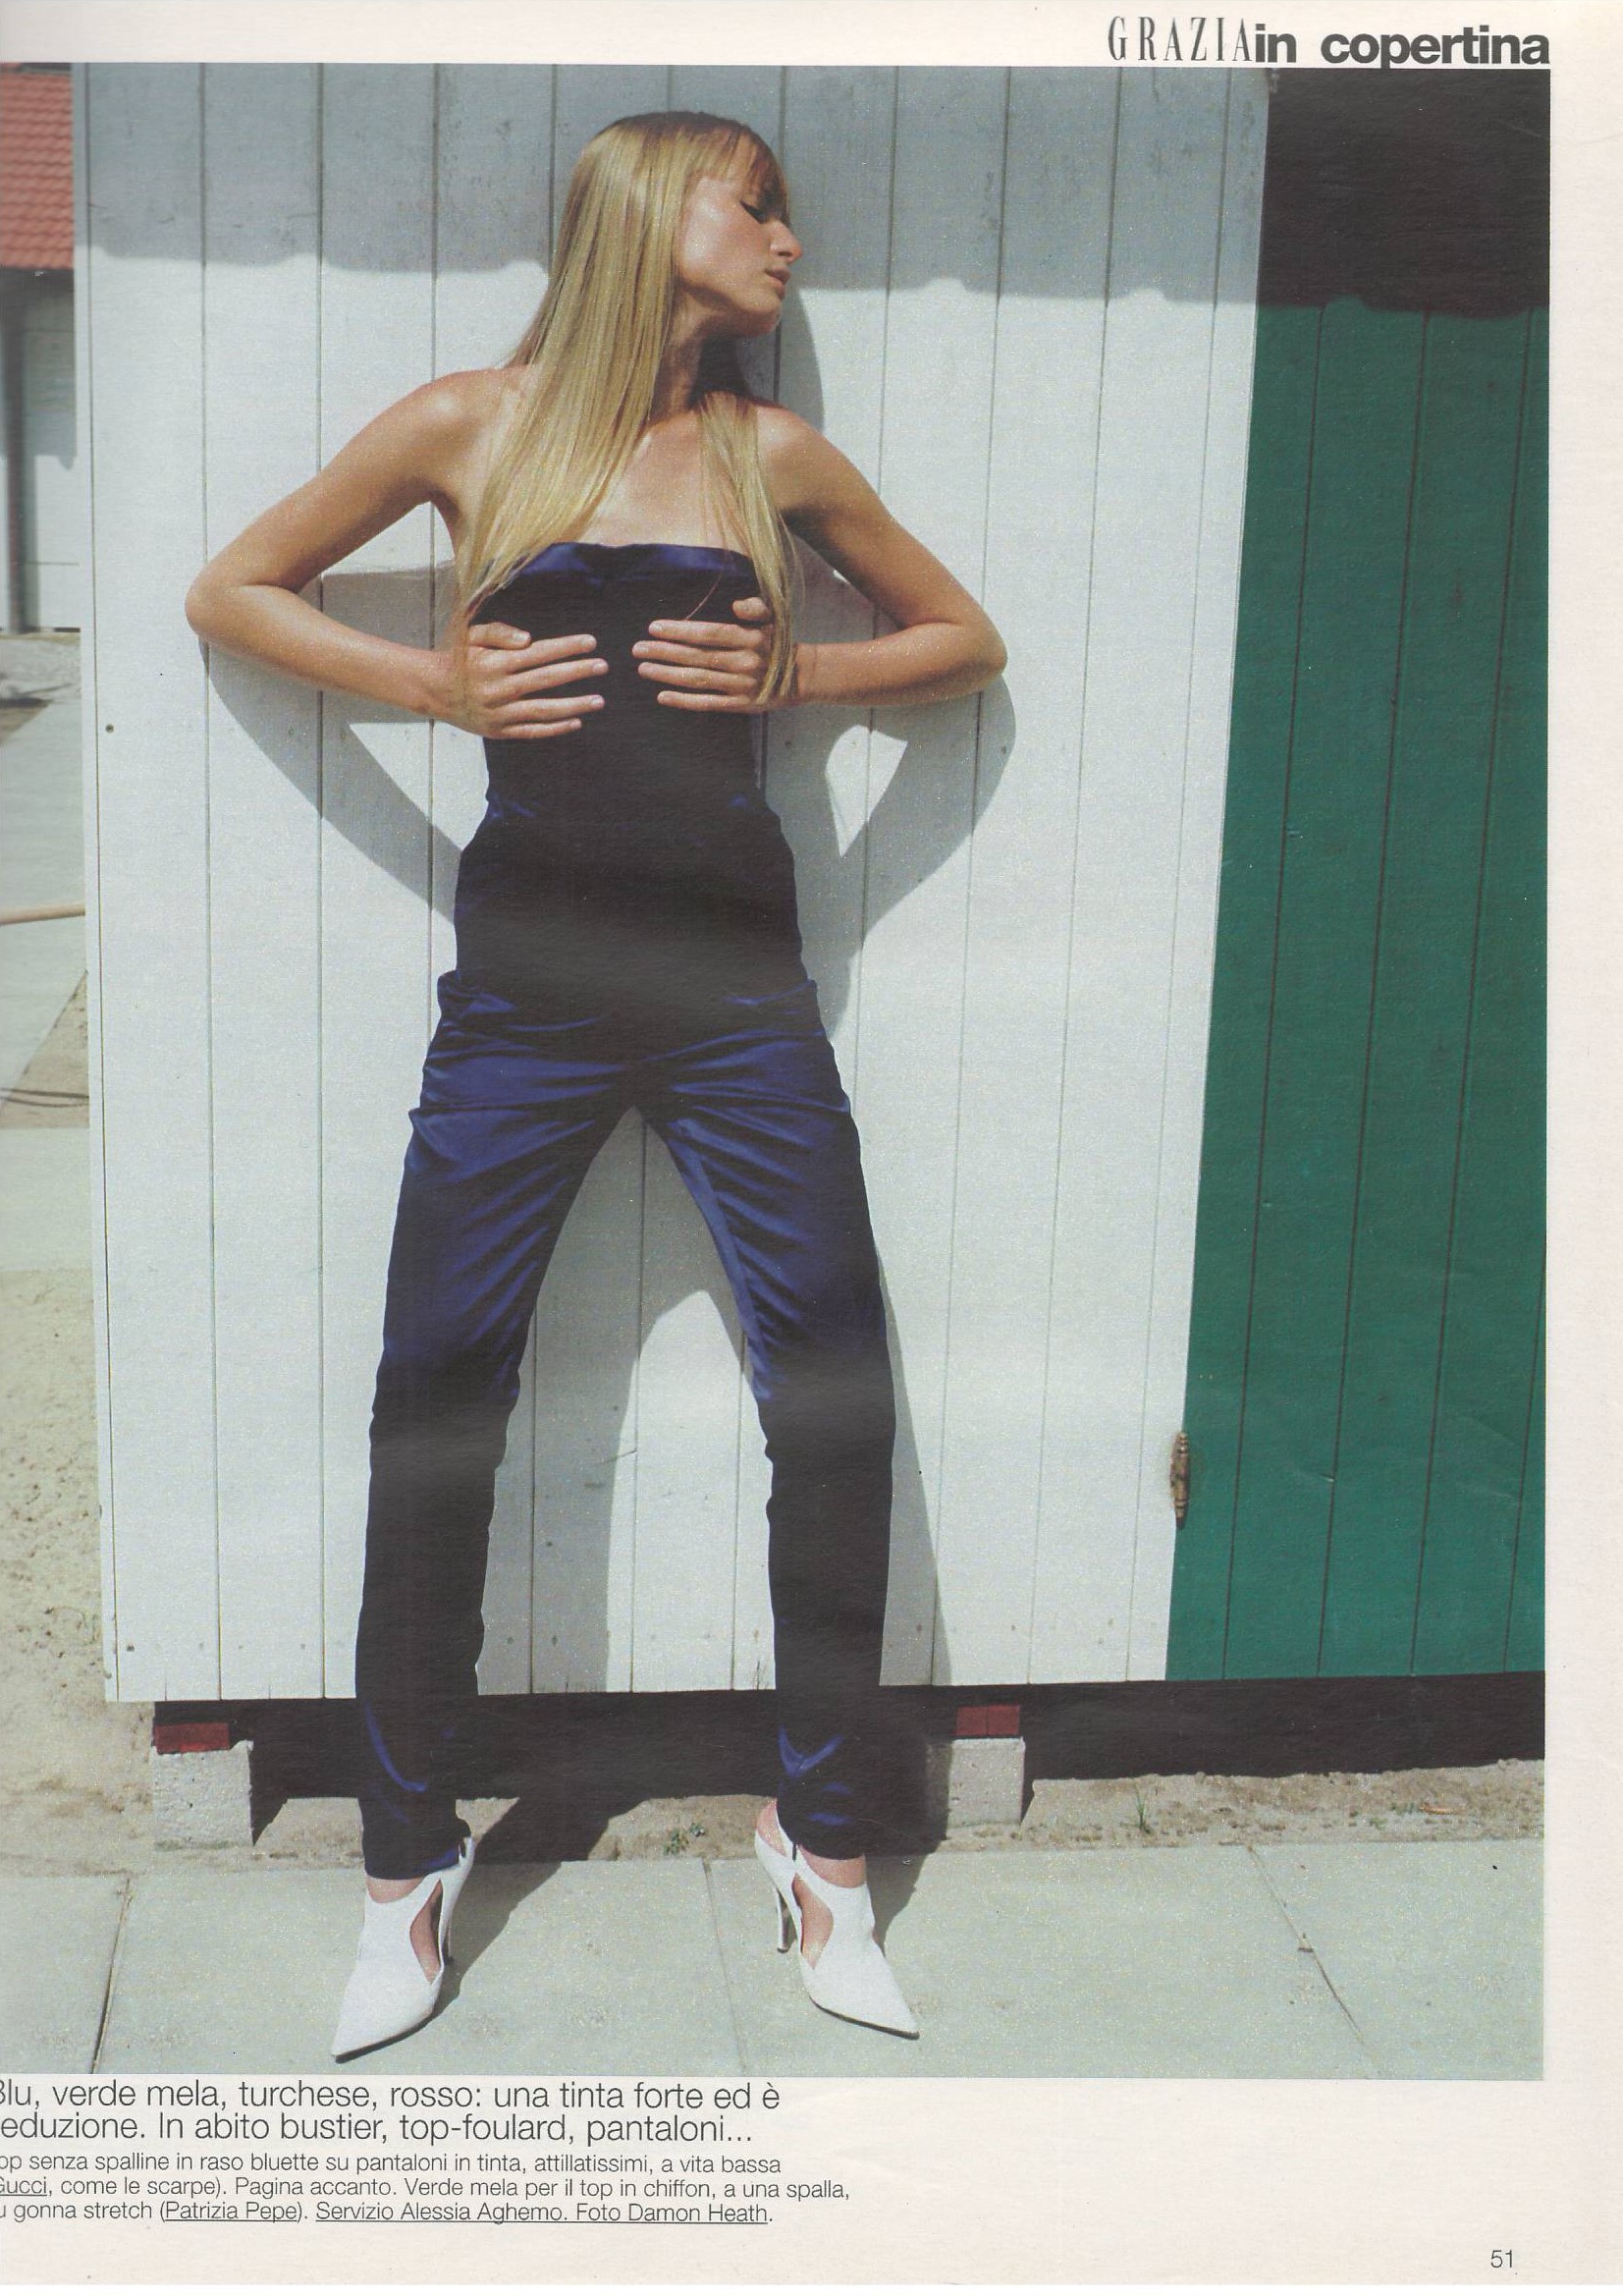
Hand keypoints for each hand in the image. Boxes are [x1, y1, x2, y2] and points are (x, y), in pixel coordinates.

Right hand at [438, 623, 606, 738]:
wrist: (432, 689)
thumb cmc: (458, 658)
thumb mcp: (472, 635)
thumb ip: (500, 632)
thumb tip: (529, 639)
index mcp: (495, 662)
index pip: (539, 653)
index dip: (567, 647)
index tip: (591, 642)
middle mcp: (499, 688)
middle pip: (546, 679)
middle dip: (577, 672)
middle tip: (602, 666)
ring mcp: (500, 713)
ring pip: (544, 710)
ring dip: (574, 705)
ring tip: (599, 700)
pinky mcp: (499, 731)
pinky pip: (532, 731)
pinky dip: (555, 728)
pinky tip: (576, 722)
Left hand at [632, 595, 787, 710]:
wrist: (802, 677)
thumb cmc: (778, 643)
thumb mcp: (773, 619)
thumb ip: (754, 608)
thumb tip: (735, 605)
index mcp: (749, 639)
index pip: (709, 633)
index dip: (680, 631)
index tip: (654, 628)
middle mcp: (743, 662)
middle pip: (698, 657)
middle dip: (665, 652)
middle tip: (638, 649)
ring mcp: (740, 686)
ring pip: (698, 680)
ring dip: (668, 675)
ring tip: (644, 668)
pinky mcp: (739, 705)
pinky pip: (708, 703)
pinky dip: (684, 701)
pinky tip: (662, 696)